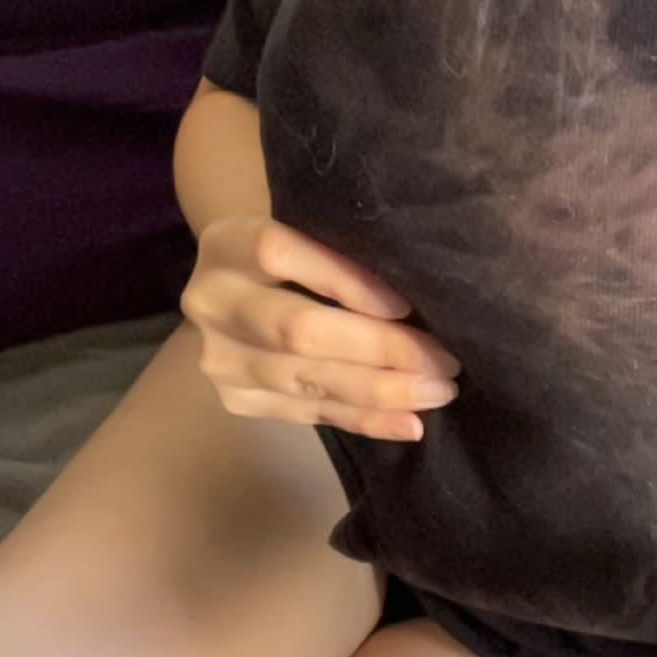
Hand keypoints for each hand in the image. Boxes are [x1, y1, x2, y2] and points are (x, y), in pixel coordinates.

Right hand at [181, 216, 459, 439]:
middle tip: (445, 360)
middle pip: (298, 329)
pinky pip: (309, 414)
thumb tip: (423, 291)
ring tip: (438, 391)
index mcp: (227, 244)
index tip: (406, 304)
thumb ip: (341, 252)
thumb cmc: (293, 254)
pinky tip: (408, 423)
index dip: (345, 281)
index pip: (281, 254)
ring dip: (381, 391)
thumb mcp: (305, 233)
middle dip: (381, 349)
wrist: (235, 291)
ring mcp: (220, 358)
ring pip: (307, 379)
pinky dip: (364, 420)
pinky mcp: (236, 399)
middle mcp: (212, 302)